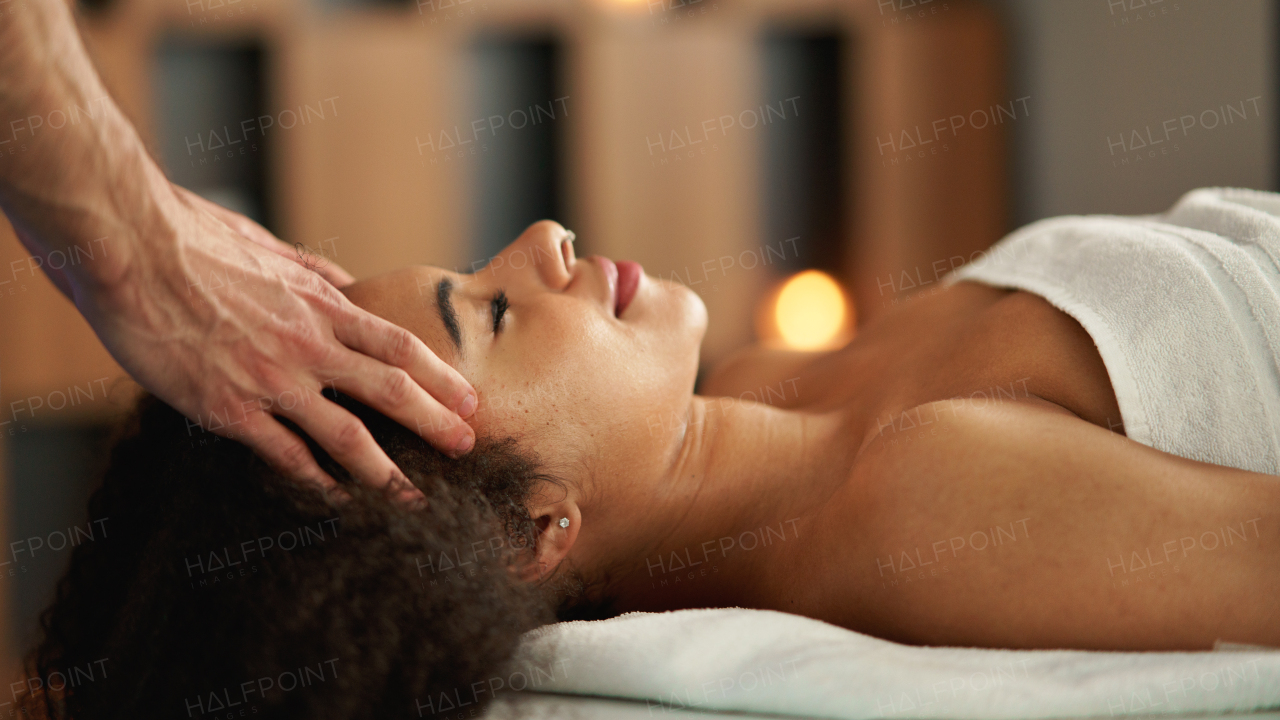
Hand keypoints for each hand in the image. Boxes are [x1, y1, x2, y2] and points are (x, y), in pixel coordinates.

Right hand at [75, 184, 476, 500]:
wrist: (130, 248)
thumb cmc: (195, 239)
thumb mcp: (271, 249)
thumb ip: (313, 273)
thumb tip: (346, 284)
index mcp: (320, 304)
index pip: (399, 345)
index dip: (440, 376)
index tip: (469, 399)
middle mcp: (307, 344)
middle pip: (390, 390)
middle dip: (436, 422)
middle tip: (468, 447)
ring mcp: (270, 379)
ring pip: (347, 434)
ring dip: (386, 471)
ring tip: (414, 498)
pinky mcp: (227, 407)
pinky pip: (284, 453)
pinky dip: (315, 479)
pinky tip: (335, 497)